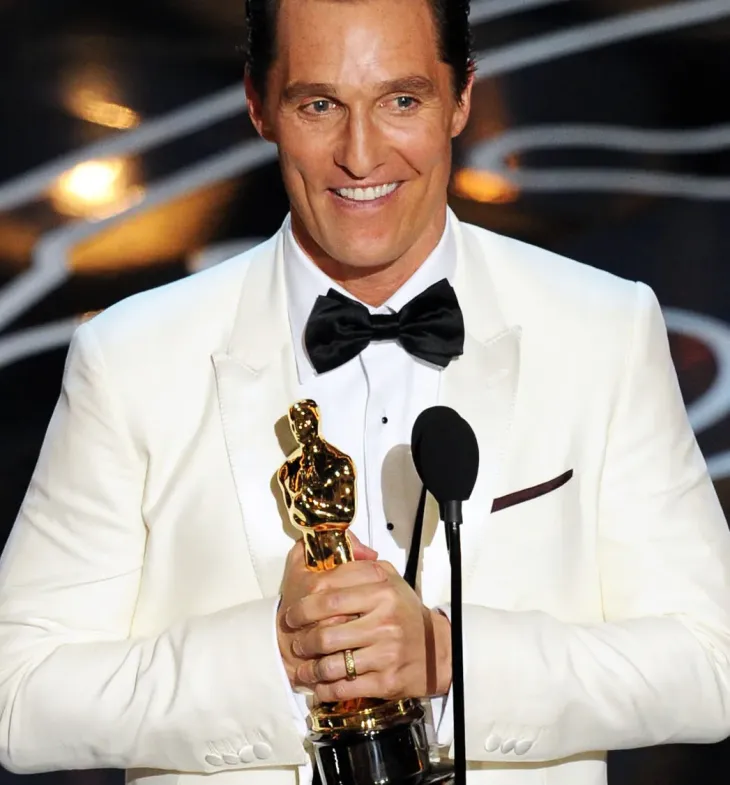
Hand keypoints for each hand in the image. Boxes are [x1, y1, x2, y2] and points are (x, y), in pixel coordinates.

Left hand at [284, 560, 451, 702]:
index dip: (304, 605)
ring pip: (332, 664)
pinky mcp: (387, 680)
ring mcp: (386, 652)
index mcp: (382, 590)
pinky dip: (325, 690)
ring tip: (303, 668)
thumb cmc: (405, 612)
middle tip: (296, 643)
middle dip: (302, 640)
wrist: (438, 650)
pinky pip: (345, 688)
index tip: (292, 614)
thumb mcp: (389, 578)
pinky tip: (319, 687)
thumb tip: (335, 546)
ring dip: (310, 669)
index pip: (330, 594)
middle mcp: (385, 620)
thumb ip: (360, 562)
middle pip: (326, 632)